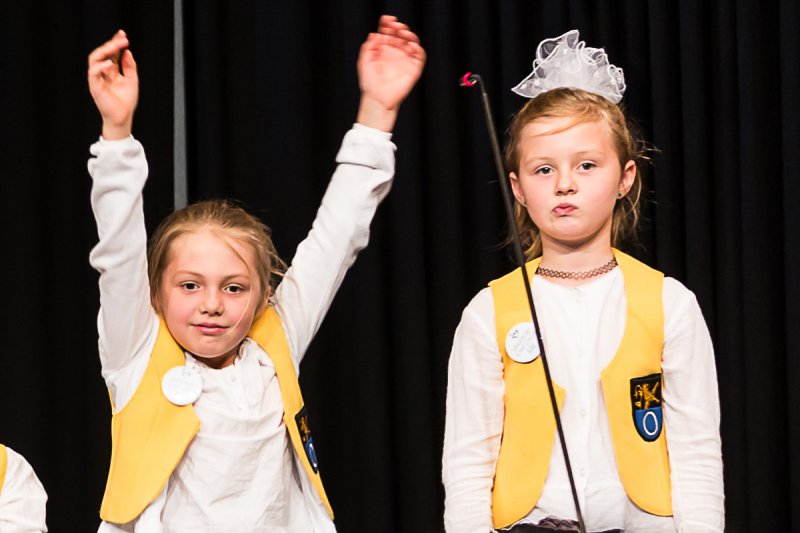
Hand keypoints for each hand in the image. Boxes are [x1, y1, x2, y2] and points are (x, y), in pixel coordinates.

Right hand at [87, 30, 138, 139]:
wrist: (123, 118)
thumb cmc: (126, 101)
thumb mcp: (132, 81)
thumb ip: (130, 67)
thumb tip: (127, 52)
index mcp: (111, 71)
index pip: (111, 53)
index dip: (115, 43)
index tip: (122, 34)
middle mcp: (102, 73)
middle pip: (103, 53)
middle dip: (111, 44)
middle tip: (122, 38)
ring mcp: (97, 79)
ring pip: (95, 59)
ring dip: (105, 51)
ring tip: (116, 45)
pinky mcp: (95, 86)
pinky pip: (93, 73)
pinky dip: (101, 66)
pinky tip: (111, 63)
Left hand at [356, 15, 425, 131]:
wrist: (378, 99)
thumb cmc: (370, 83)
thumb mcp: (364, 61)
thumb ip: (368, 47)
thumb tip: (375, 34)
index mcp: (384, 50)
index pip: (388, 33)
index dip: (388, 24)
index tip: (386, 19)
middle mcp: (395, 53)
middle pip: (400, 35)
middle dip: (399, 27)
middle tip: (395, 26)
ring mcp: (405, 60)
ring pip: (412, 42)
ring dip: (409, 35)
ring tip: (403, 32)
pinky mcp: (413, 69)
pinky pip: (420, 55)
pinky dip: (417, 48)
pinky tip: (409, 45)